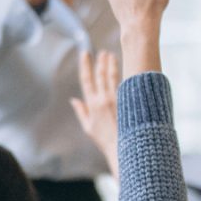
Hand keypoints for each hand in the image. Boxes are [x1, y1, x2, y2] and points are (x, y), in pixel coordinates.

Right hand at [71, 50, 120, 178]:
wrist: (122, 148)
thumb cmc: (105, 140)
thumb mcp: (88, 127)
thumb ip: (81, 111)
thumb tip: (74, 99)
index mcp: (92, 105)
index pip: (86, 80)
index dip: (85, 65)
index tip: (85, 54)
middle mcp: (103, 100)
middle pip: (99, 75)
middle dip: (99, 61)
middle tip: (101, 52)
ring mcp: (116, 100)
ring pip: (112, 76)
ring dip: (111, 64)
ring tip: (111, 55)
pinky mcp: (127, 101)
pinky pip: (124, 83)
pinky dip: (123, 73)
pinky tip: (125, 65)